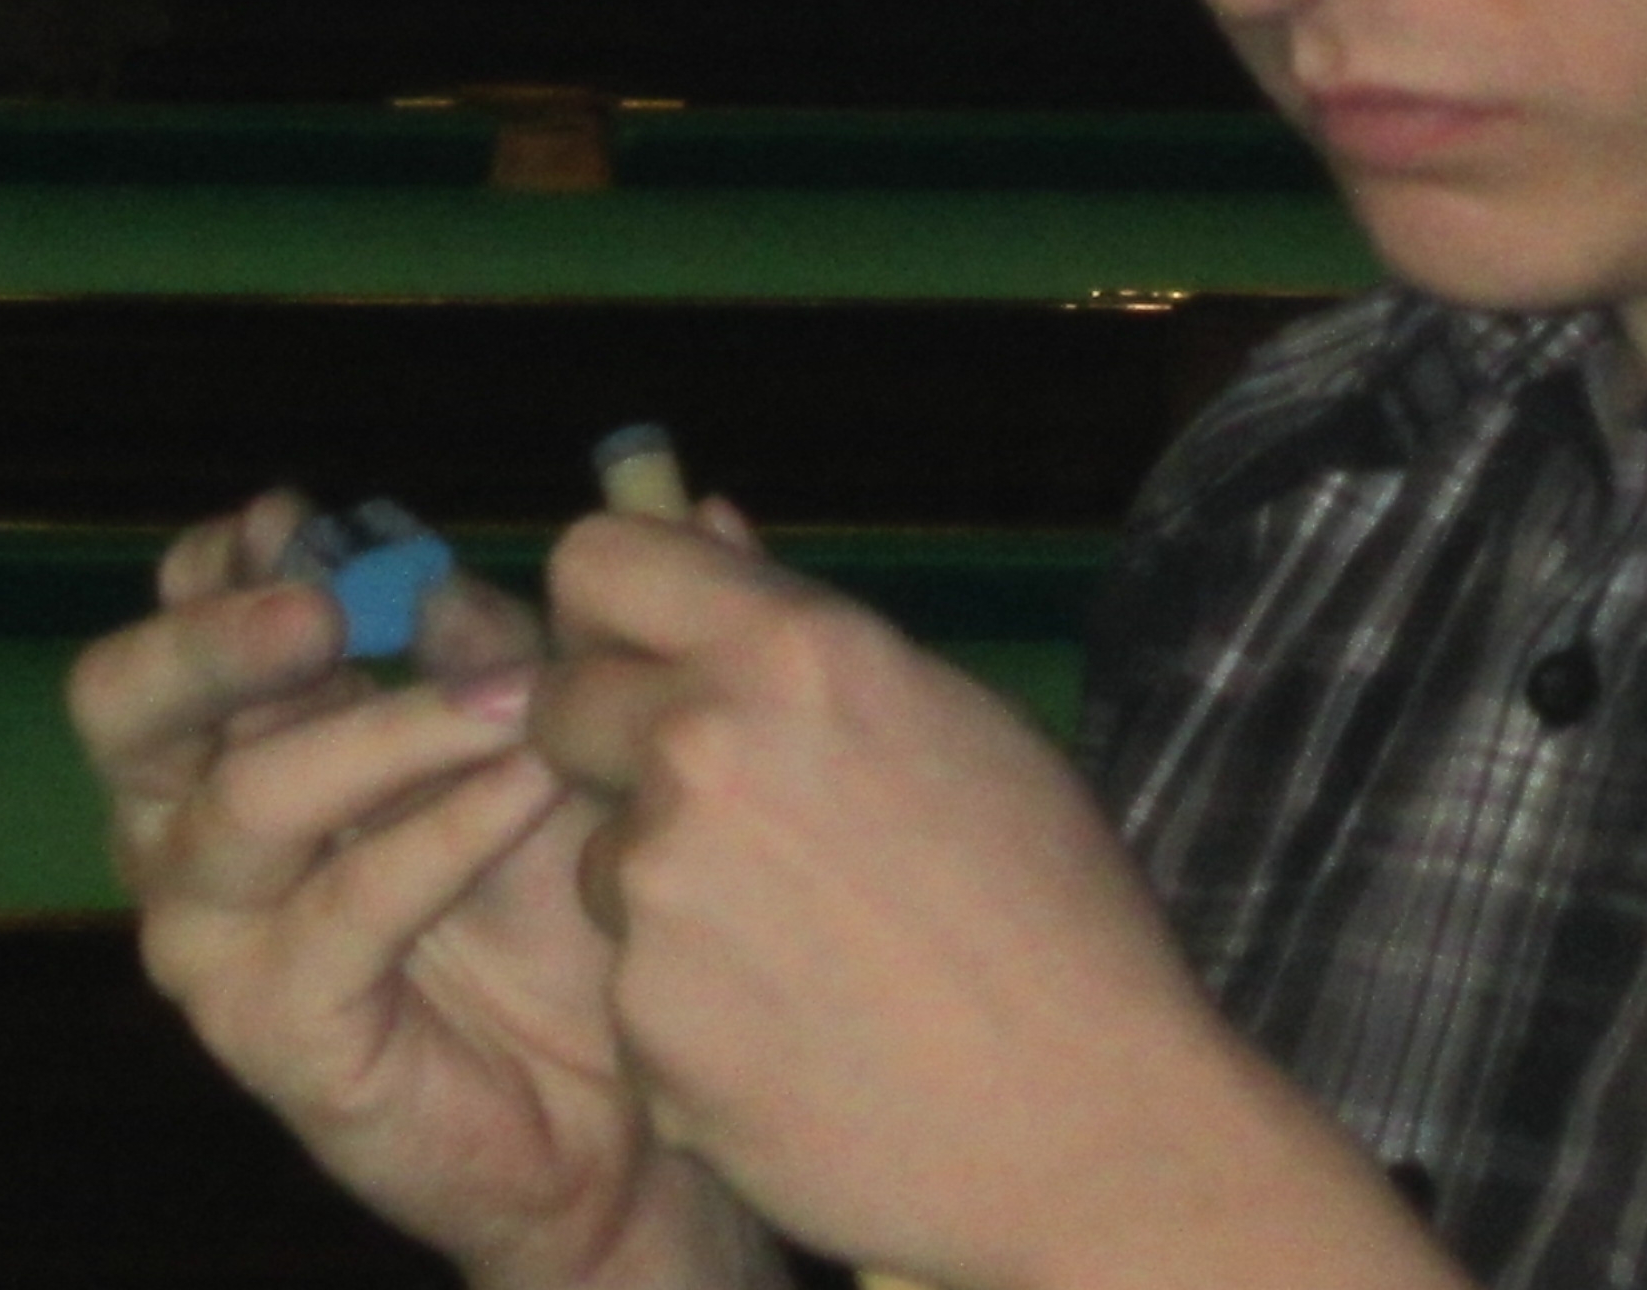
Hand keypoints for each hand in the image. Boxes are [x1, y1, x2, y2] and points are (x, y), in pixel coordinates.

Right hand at [69, 493, 773, 1289]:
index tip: (299, 512)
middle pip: (124, 706)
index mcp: (238, 736)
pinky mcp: (269, 1028)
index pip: (173, 621)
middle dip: (215, 637)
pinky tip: (530, 789)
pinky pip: (343, 909)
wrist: (609, 1099)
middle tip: (326, 605)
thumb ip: (490, 644)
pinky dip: (443, 832)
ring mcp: (214, 936)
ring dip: (387, 730)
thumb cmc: (554, 901)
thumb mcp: (530, 736)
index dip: (218, 561)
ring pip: (245, 802)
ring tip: (520, 700)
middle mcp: (193, 830)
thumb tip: (450, 563)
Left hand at [536, 510, 1301, 1289]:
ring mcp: (658, 890)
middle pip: (558, 704)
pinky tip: (798, 1032)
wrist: (1087, 1122)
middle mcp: (703, 748)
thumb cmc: (1056, 907)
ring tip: (807, 947)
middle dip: (611, 744)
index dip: (610, 611)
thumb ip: (801, 633)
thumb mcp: (955, 721)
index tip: (643, 654)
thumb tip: (700, 524)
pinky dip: (692, 1003)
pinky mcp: (639, 1022)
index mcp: (798, 649)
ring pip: (598, 855)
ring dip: (665, 886)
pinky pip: (632, 984)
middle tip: (723, 808)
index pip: (597, 563)